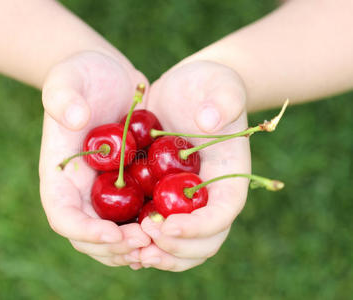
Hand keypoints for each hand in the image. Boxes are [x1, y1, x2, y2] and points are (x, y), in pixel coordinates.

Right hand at [39, 51, 149, 268]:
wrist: (107, 76)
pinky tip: (169, 231)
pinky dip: (147, 231)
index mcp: (61, 173)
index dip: (84, 232)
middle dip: (113, 248)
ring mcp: (103, 190)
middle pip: (87, 236)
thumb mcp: (69, 76)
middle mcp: (80, 189)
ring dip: (132, 247)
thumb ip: (63, 95)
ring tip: (157, 243)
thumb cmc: (84, 74)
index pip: (63, 215)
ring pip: (112, 235)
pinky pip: (134, 218)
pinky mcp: (126, 185)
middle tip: (144, 243)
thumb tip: (74, 119)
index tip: (114, 235)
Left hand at [140, 61, 250, 270]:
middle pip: (206, 240)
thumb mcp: (219, 82)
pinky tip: (123, 241)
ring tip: (134, 252)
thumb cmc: (207, 85)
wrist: (188, 91)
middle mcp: (211, 195)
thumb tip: (210, 122)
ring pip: (184, 245)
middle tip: (147, 244)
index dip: (200, 226)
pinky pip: (161, 232)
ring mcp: (188, 201)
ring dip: (161, 255)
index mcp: (229, 174)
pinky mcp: (166, 198)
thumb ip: (224, 98)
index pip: (223, 211)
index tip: (168, 225)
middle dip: (179, 249)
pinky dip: (146, 243)